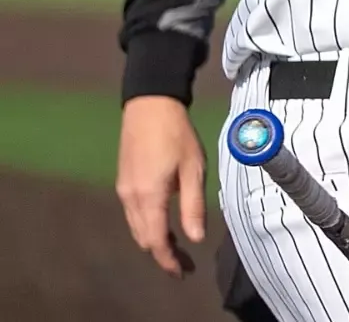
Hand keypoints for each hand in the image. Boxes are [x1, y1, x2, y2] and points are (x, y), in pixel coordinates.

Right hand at [117, 95, 206, 276]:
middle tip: (183, 264)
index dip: (167, 260)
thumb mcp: (194, 169)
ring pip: (136, 227)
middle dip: (162, 254)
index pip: (155, 240)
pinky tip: (163, 225)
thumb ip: (193, 205)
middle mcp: (130, 198)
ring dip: (153, 241)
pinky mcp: (123, 183)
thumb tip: (196, 237)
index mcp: (149, 196)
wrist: (149, 106)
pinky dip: (147, 226)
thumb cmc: (177, 135)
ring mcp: (123, 190)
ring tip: (176, 248)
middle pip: (143, 238)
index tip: (181, 272)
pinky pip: (133, 215)